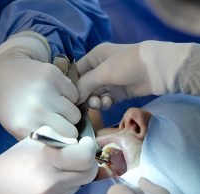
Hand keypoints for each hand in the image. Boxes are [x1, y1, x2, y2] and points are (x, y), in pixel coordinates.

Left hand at [0, 32, 79, 139]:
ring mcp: (45, 91)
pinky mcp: (53, 76)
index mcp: (25, 126)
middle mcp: (36, 109)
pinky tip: (58, 94)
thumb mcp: (19, 128)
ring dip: (69, 112)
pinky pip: (75, 95)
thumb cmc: (13, 105)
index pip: (60, 142)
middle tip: (59, 120)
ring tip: (57, 107)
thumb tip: (67, 144)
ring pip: (75, 113)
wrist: (3, 74)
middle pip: (71, 130)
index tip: (60, 135)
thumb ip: (40, 138)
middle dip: (67, 127)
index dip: (62, 139)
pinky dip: (70, 96)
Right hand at [0, 135, 97, 193]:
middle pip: (89, 173)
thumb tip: (78, 143)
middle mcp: (50, 182)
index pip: (85, 157)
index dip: (89, 150)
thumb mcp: (28, 145)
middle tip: (75, 162)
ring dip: (71, 180)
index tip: (85, 147)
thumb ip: (56, 140)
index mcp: (44, 159)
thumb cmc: (7, 170)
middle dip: (85, 165)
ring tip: (51, 179)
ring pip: (78, 187)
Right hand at [77, 41, 194, 108]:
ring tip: (100, 103)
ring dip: (95, 101)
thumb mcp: (104, 71)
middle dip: (85, 95)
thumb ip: (86, 84)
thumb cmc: (127, 64)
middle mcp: (101, 69)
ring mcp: (110, 82)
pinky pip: (106, 100)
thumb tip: (74, 98)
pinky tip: (109, 102)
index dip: (73, 84)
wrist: (156, 70)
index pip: (77, 71)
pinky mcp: (119, 93)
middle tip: (88, 102)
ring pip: (95, 95)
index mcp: (95, 57)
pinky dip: (105, 103)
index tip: (69, 97)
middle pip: (85, 85)